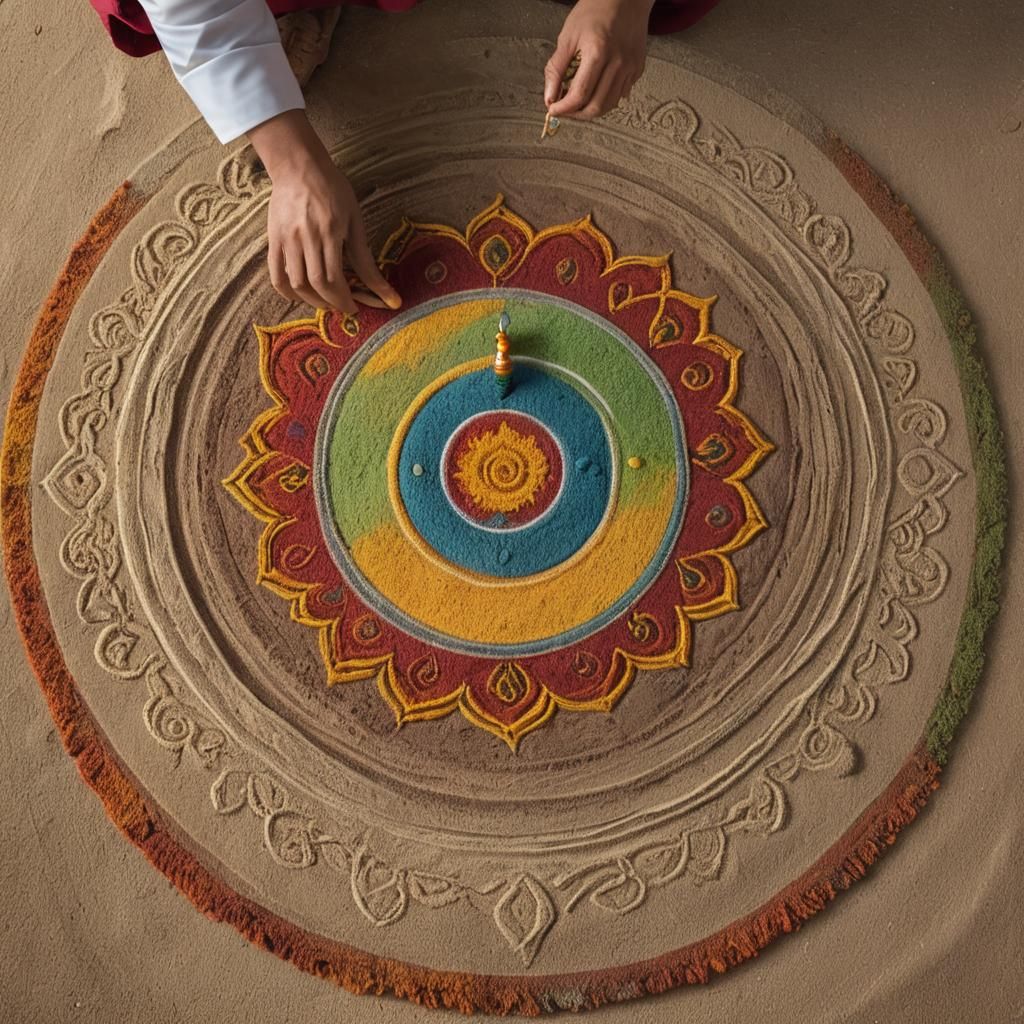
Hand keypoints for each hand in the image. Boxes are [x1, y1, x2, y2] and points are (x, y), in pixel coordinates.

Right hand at [246, 110, 401, 312]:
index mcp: (329, 232)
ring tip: (326, 302)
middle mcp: (305, 238)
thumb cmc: (333, 190)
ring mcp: (286, 239)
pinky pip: (275, 275)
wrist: (299, 167)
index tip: (355, 308)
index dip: (344, 300)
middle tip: (343, 307)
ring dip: (312, 300)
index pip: (334, 279)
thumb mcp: (355, 220)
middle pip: (315, 284)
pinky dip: (288, 292)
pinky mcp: (273, 239)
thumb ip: (364, 257)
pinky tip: (301, 296)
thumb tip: (384, 290)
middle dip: (332, 303)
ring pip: (295, 283)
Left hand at [544, 0, 654, 120]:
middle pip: (596, 106)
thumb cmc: (595, 11)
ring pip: (609, 105)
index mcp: (598, 52)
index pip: (580, 95)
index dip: (564, 108)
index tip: (553, 109)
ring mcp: (630, 68)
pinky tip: (595, 89)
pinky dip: (605, 98)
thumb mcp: (568, 36)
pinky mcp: (638, 69)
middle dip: (576, 114)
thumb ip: (556, 69)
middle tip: (565, 109)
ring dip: (590, 109)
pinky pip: (620, 95)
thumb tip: (550, 96)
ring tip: (578, 101)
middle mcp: (618, 63)